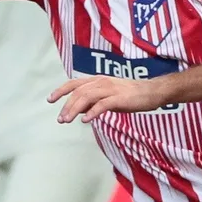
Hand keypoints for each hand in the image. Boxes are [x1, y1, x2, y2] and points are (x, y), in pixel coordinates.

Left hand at [48, 75, 163, 122]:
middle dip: (66, 105)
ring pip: (86, 97)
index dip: (61, 90)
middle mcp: (101, 82)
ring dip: (74, 109)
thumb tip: (77, 110)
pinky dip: (92, 112)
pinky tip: (85, 120)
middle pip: (78, 92)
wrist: (152, 92)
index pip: (74, 83)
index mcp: (97, 80)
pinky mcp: (119, 98)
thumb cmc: (130, 95)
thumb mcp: (107, 96)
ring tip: (67, 120)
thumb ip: (92, 101)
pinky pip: (102, 104)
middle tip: (60, 119)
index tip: (50, 100)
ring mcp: (110, 89)